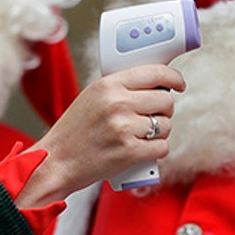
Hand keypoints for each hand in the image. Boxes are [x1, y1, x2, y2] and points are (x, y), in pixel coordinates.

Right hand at [15, 64, 184, 207]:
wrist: (57, 161)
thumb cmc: (74, 131)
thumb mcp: (92, 97)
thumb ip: (119, 88)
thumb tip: (155, 85)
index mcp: (108, 85)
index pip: (155, 73)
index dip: (173, 78)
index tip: (178, 84)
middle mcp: (117, 103)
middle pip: (165, 100)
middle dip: (164, 110)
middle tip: (153, 116)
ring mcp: (124, 128)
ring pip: (166, 125)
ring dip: (160, 132)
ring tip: (141, 135)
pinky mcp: (130, 151)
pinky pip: (162, 147)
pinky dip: (156, 150)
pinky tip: (143, 149)